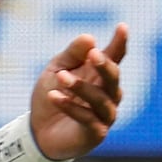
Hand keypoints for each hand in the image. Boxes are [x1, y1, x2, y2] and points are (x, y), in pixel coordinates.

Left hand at [26, 26, 128, 161]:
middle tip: (93, 54)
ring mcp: (104, 116)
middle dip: (105, 66)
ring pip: (100, 100)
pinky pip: (87, 119)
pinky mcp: (95, 135)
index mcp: (100, 76)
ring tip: (61, 77)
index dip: (120, 43)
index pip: (115, 58)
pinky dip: (70, 107)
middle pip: (113, 79)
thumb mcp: (57, 69)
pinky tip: (54, 97)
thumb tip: (90, 39)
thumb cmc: (53, 95)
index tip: (122, 27)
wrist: (38, 131)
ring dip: (81, 87)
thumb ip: (72, 54)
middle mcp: (108, 95)